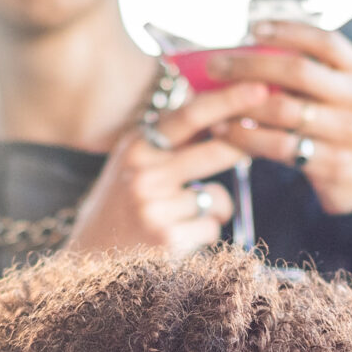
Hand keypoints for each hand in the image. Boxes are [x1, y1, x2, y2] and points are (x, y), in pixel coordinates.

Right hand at [62, 85, 256, 258]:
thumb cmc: (120, 209)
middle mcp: (143, 172)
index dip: (228, 100)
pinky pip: (213, 227)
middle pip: (216, 150)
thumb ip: (169, 143)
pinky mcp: (168, 240)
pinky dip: (203, 234)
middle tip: (262, 144)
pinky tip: (177, 239)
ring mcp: (155, 207)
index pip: (190, 115)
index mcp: (136, 146)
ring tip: (179, 218)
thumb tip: (223, 116)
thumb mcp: (133, 165)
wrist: (88, 263)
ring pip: (219, 196)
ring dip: (211, 208)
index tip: (259, 88)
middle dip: (244, 147)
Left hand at [208, 20, 351, 215]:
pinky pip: (280, 147)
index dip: (287, 31)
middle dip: (251, 65)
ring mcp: (347, 133)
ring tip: (212, 103)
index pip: (325, 41)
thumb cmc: (346, 123)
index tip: (252, 29)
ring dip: (242, 105)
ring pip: (284, 111)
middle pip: (298, 71)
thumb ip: (315, 70)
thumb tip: (252, 47)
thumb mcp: (345, 90)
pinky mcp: (332, 164)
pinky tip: (225, 132)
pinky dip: (248, 139)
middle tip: (216, 66)